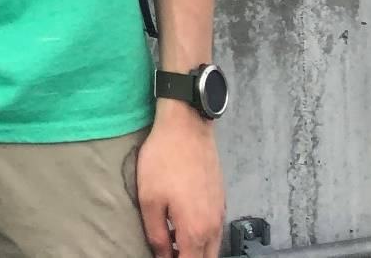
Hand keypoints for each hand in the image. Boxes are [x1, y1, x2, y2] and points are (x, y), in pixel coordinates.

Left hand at [136, 103, 225, 257]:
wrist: (187, 125)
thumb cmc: (164, 159)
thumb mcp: (149, 198)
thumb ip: (156, 235)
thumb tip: (162, 255)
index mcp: (195, 231)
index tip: (163, 257)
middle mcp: (213, 227)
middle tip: (168, 251)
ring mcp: (220, 213)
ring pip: (212, 247)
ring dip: (196, 250)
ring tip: (173, 240)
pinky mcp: (221, 199)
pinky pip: (215, 230)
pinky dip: (203, 236)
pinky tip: (184, 224)